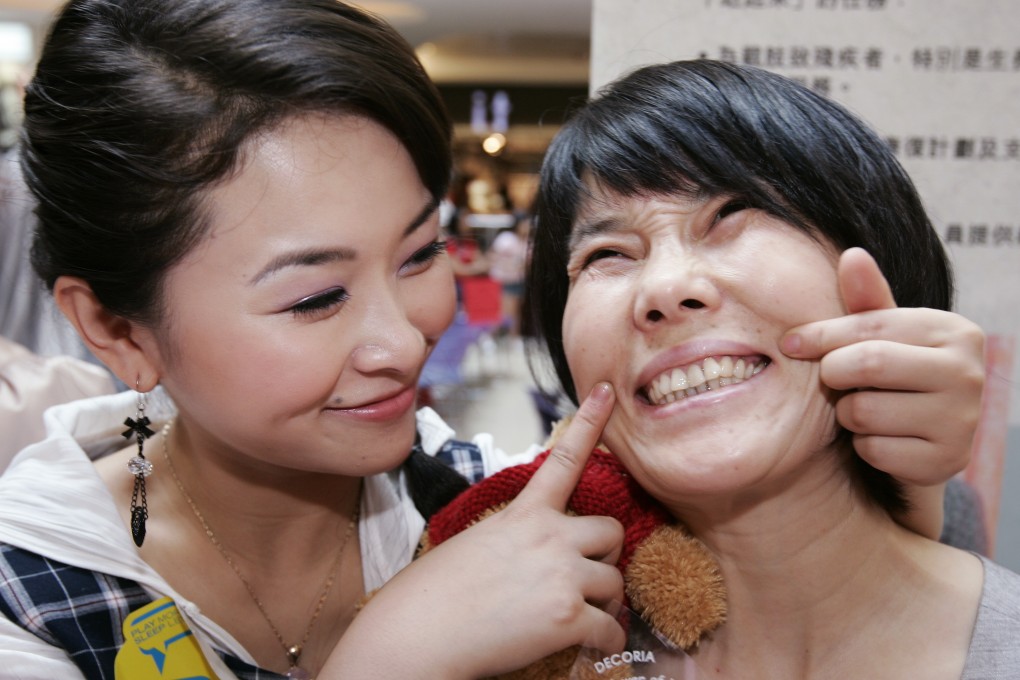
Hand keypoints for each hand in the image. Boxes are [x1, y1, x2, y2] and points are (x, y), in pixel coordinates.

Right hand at [323, 383, 624, 678]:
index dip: (590, 422)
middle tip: (586, 577)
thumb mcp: (474, 544)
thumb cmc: (431, 595)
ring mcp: (561, 574)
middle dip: (605, 555)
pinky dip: (605, 640)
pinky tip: (588, 645)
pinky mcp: (568, 617)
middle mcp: (549, 536)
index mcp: (522, 514)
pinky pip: (612, 628)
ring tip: (577, 616)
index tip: (607, 392)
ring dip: (604, 601)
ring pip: (616, 582)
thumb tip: (538, 560)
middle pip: (612, 531)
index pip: (564, 458)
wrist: (416, 634)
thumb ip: (514, 539)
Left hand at [781, 248, 984, 536]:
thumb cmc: (897, 377)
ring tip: (864, 409)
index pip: (870, 326)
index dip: (820, 335)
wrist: (926, 442)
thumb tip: (852, 255)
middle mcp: (968, 374)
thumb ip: (866, 301)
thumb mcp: (885, 336)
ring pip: (864, 412)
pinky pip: (874, 451)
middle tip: (834, 380)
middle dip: (834, 375)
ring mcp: (961, 422)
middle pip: (866, 365)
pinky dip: (864, 447)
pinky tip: (881, 438)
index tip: (789, 343)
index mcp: (954, 332)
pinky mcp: (946, 462)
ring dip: (848, 414)